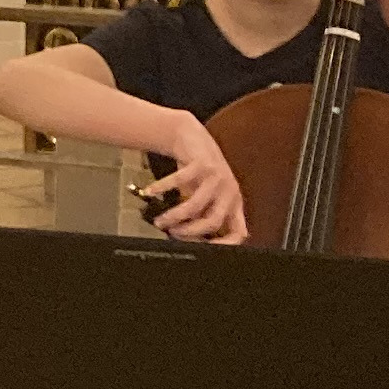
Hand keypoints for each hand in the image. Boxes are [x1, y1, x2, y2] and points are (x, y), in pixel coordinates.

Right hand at [139, 113, 246, 242]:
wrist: (191, 137)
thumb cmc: (198, 173)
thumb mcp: (206, 196)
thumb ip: (203, 215)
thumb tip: (187, 240)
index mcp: (233, 203)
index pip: (238, 232)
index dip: (225, 245)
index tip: (204, 250)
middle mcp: (229, 191)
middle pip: (213, 221)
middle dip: (190, 232)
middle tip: (173, 233)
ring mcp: (217, 176)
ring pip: (195, 205)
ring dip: (174, 216)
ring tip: (161, 220)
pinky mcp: (202, 163)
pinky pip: (179, 182)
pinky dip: (162, 188)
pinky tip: (150, 192)